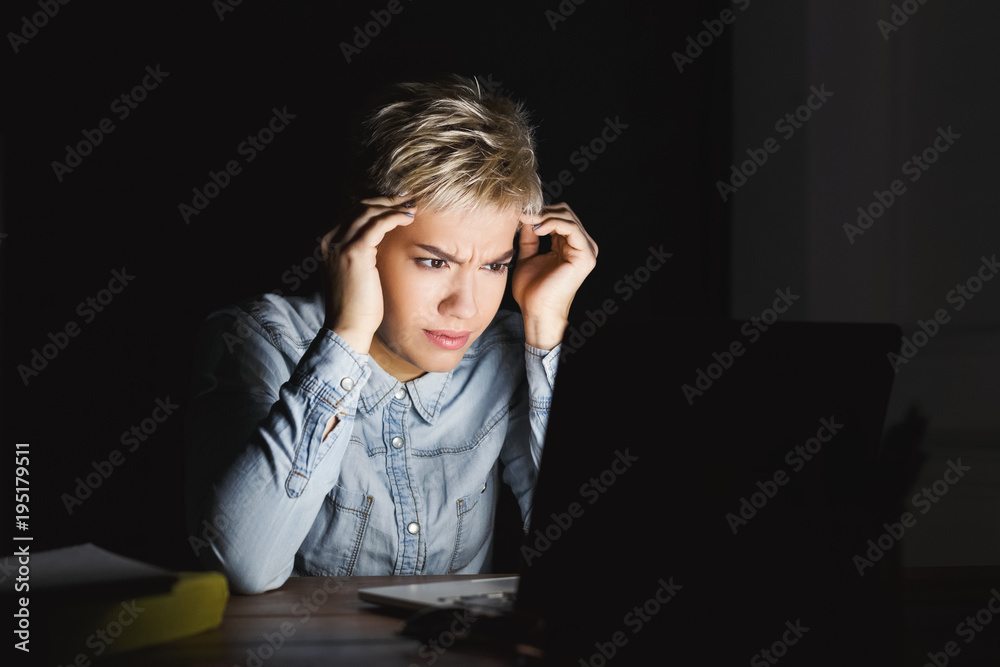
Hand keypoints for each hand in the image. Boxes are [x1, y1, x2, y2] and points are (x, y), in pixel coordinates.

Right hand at [321, 195, 414, 354]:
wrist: (348, 327)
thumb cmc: (356, 306)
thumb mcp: (354, 274)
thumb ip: (360, 254)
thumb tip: (379, 242)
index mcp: (328, 243)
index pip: (353, 212)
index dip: (377, 204)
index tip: (398, 204)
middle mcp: (329, 239)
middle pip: (360, 206)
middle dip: (386, 200)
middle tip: (409, 200)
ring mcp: (340, 245)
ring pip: (368, 211)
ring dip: (393, 206)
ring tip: (412, 208)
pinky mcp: (354, 252)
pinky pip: (378, 224)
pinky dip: (395, 217)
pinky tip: (409, 218)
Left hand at [513, 202, 597, 349]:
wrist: (536, 310)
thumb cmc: (532, 290)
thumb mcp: (528, 255)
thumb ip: (530, 236)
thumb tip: (527, 216)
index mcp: (569, 245)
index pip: (559, 216)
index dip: (539, 212)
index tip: (519, 213)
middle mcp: (581, 245)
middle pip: (565, 212)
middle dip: (542, 211)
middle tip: (523, 215)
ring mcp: (586, 250)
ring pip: (568, 217)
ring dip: (545, 216)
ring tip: (528, 222)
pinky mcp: (585, 256)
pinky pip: (571, 228)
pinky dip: (553, 223)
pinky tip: (538, 229)